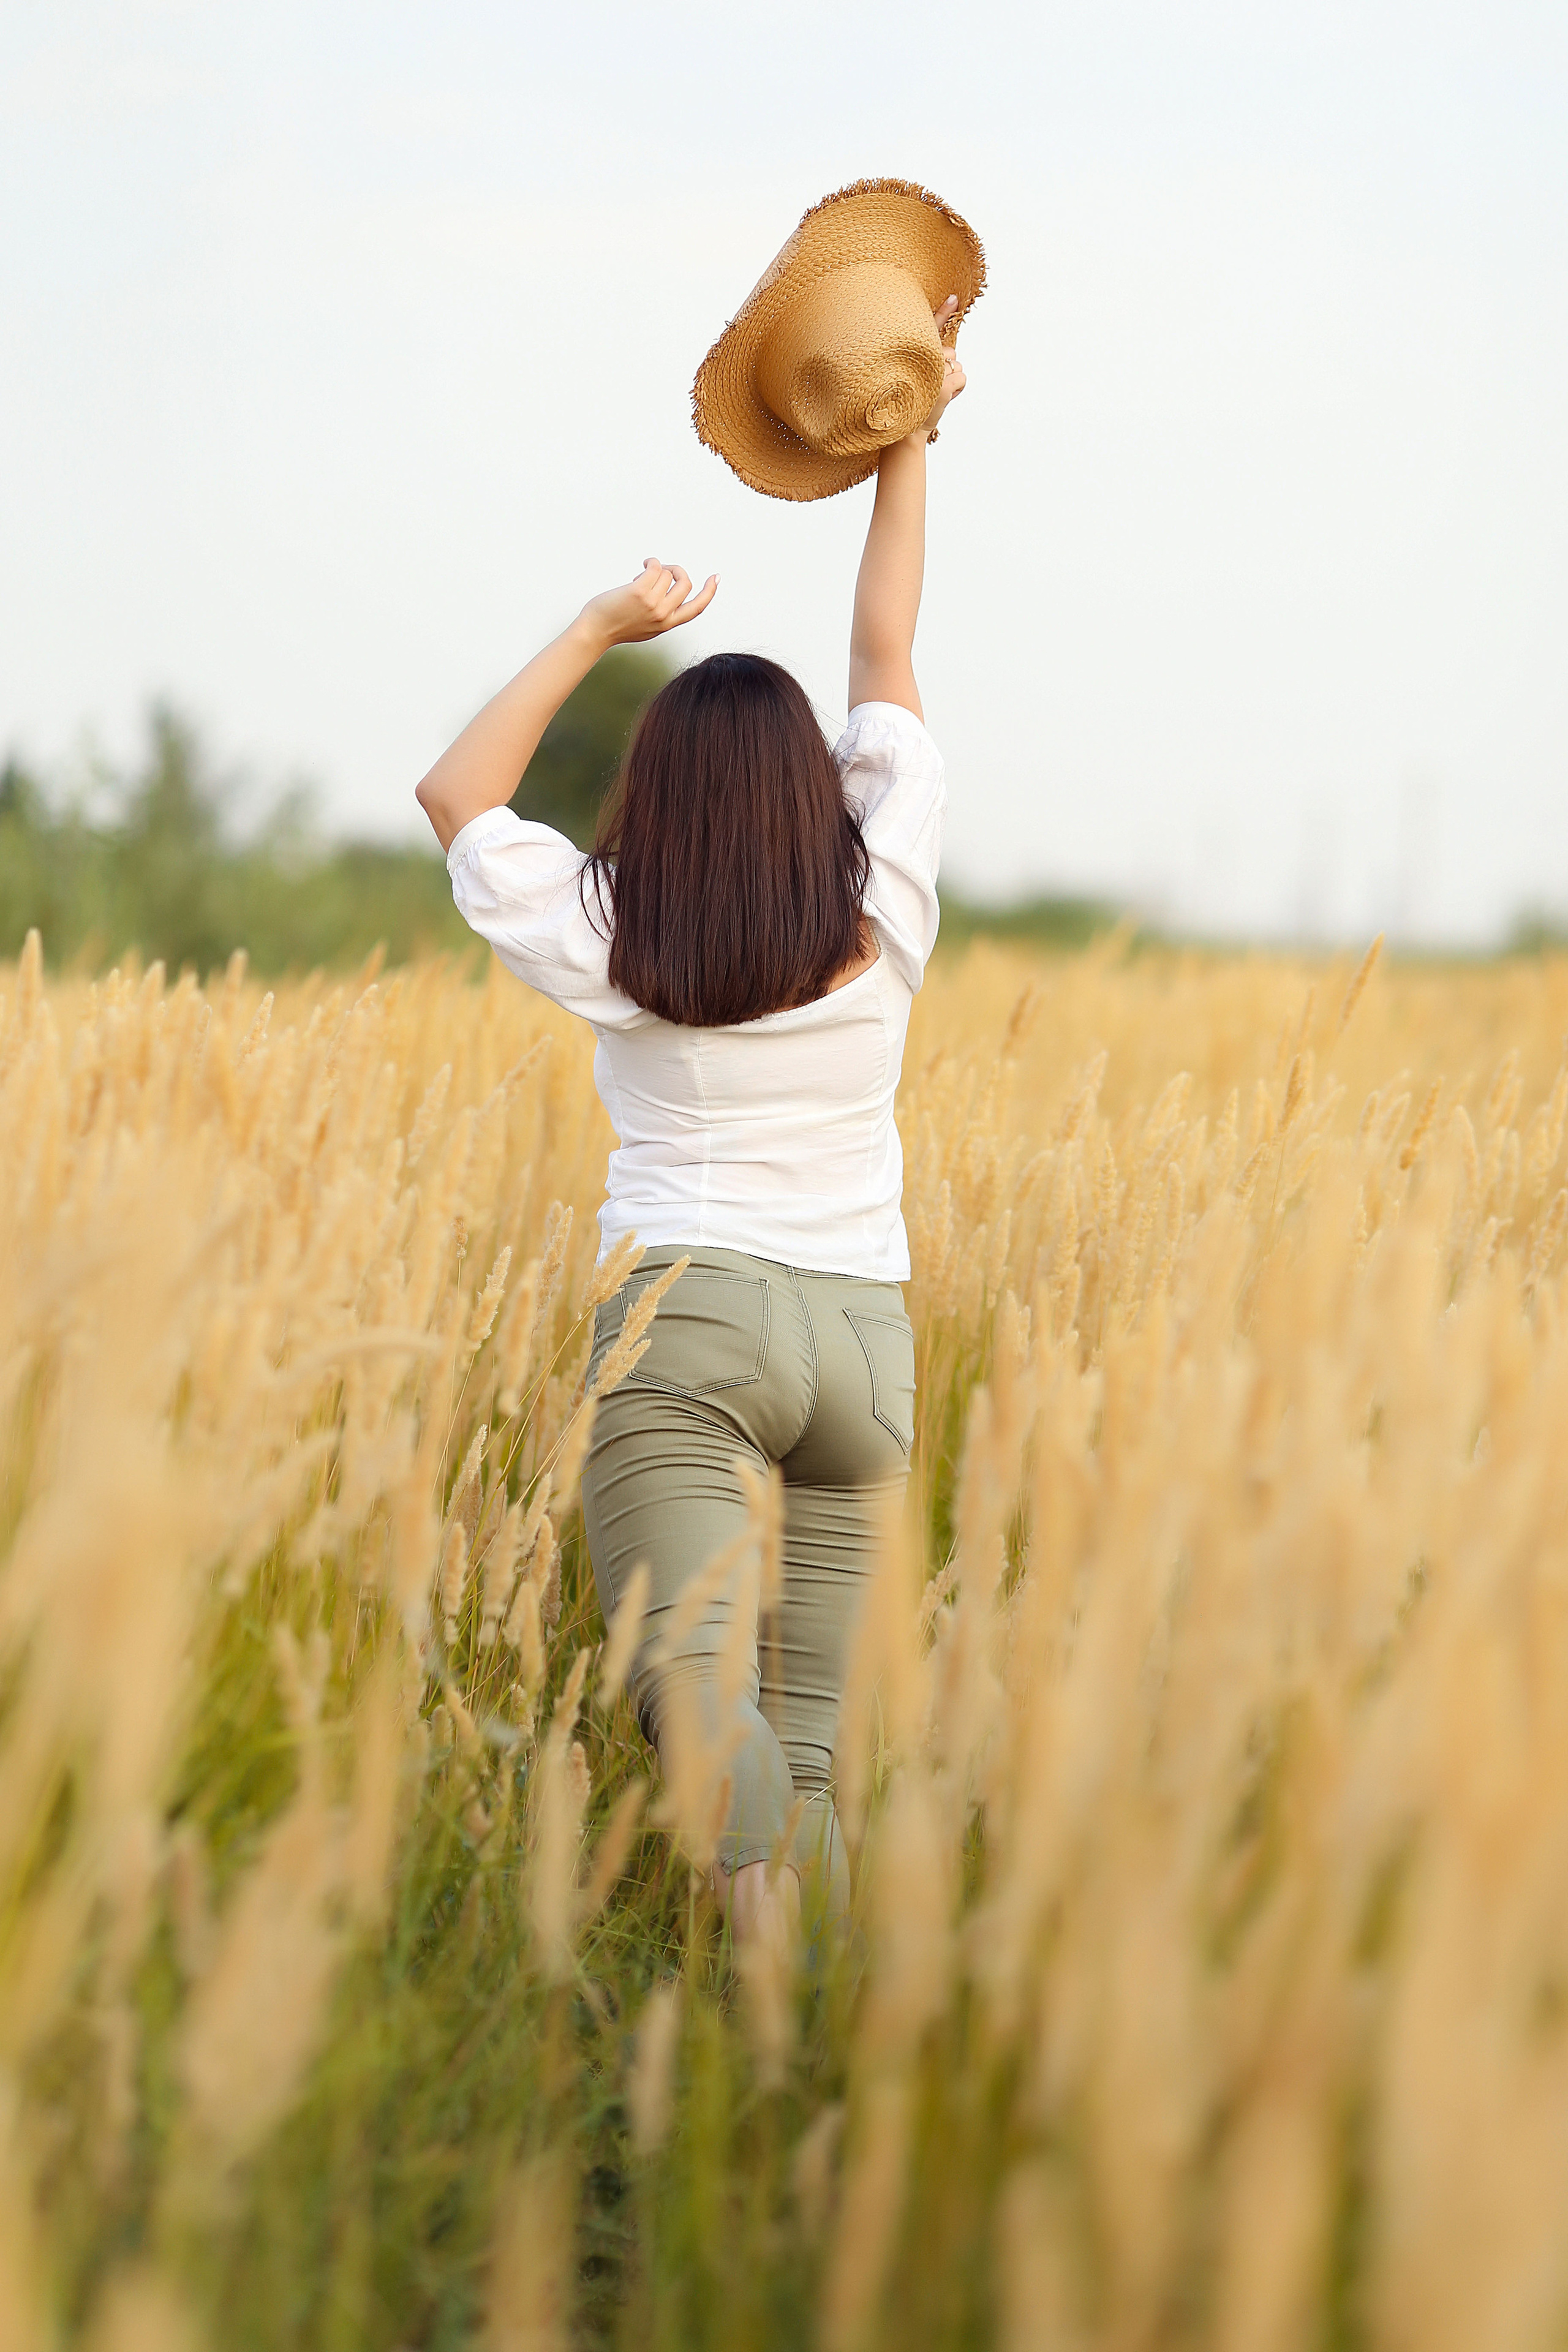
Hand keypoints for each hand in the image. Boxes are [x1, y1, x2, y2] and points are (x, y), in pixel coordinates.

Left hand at [578, 558, 719, 649]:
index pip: (696, 609)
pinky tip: (643, 564)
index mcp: (667, 625)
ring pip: (667, 574)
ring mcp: (652, 604)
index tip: (715, 577)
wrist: (596, 631)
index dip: (709, 592)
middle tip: (662, 569)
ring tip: (639, 577)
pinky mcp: (640, 592)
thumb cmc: (616, 626)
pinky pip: (655, 567)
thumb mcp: (646, 626)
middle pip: (685, 584)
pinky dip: (651, 561)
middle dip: (676, 570)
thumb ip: (661, 613)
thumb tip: (668, 584)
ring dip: (655, 569)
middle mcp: (663, 615)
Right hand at [920, 294, 967, 436]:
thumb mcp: (915, 379)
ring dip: (951, 381)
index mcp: (913, 354)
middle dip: (945, 369)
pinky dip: (957, 391)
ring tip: (933, 395)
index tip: (954, 298)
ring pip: (957, 366)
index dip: (943, 312)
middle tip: (929, 387)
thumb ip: (928, 363)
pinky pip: (963, 380)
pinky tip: (943, 399)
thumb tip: (950, 361)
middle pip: (949, 353)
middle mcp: (922, 358)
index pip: (930, 329)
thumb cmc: (909, 405)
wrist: (904, 432)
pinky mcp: (946, 384)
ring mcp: (935, 370)